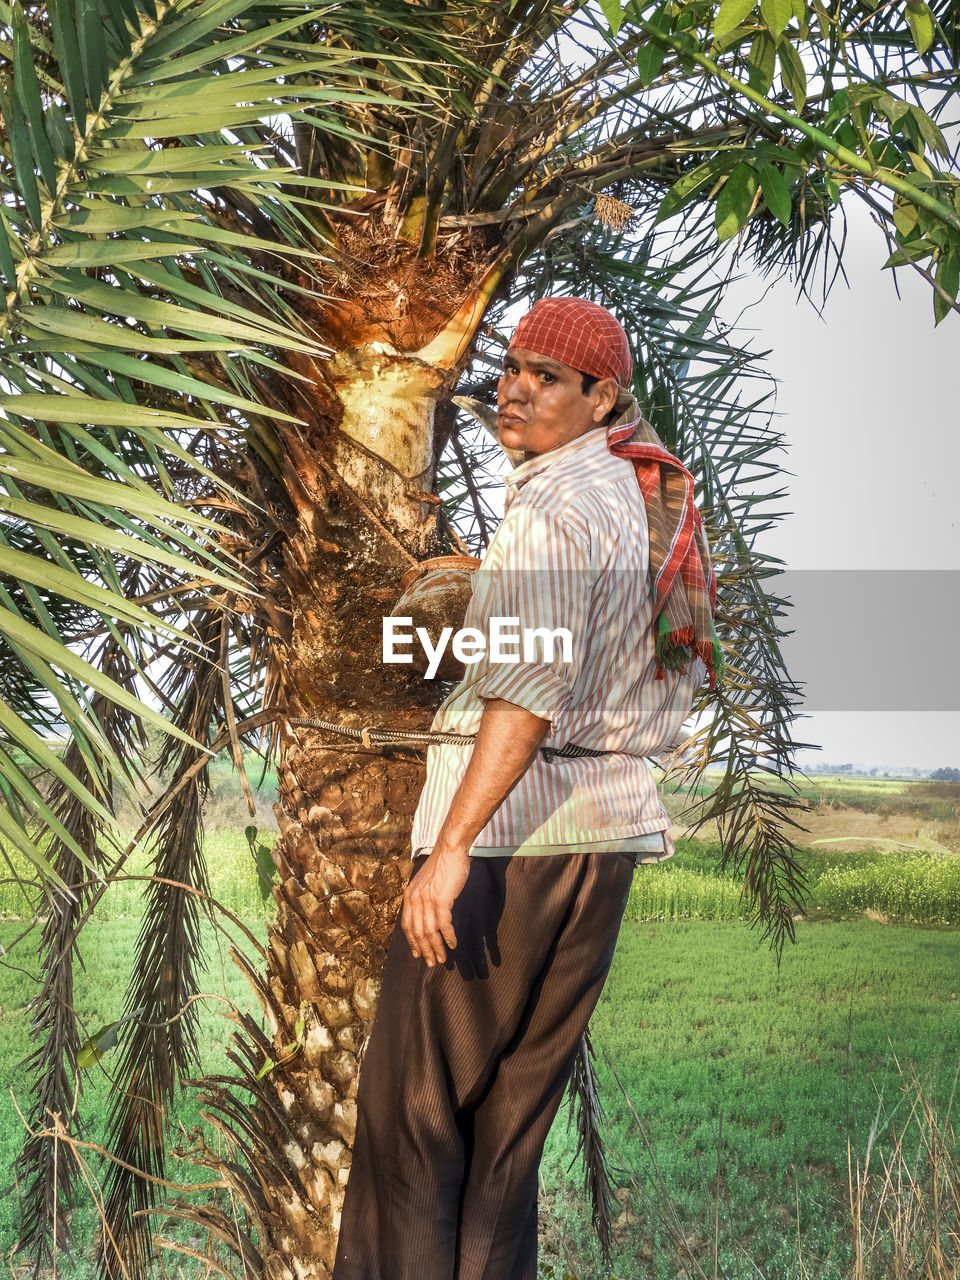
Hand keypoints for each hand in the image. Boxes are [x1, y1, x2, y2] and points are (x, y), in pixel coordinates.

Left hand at [401, 848, 469, 966]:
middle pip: (417, 932)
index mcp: (409, 895)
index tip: (418, 954)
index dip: (412, 942)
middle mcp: (415, 899)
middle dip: (424, 950)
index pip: (407, 925)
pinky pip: (443, 924)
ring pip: (429, 931)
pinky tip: (452, 944)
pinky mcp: (441, 900)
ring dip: (436, 948)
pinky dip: (447, 937)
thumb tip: (428, 913)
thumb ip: (423, 897)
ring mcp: (427, 900)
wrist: (450, 849)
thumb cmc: (442, 864)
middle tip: (432, 963)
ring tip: (443, 959)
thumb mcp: (425, 882)